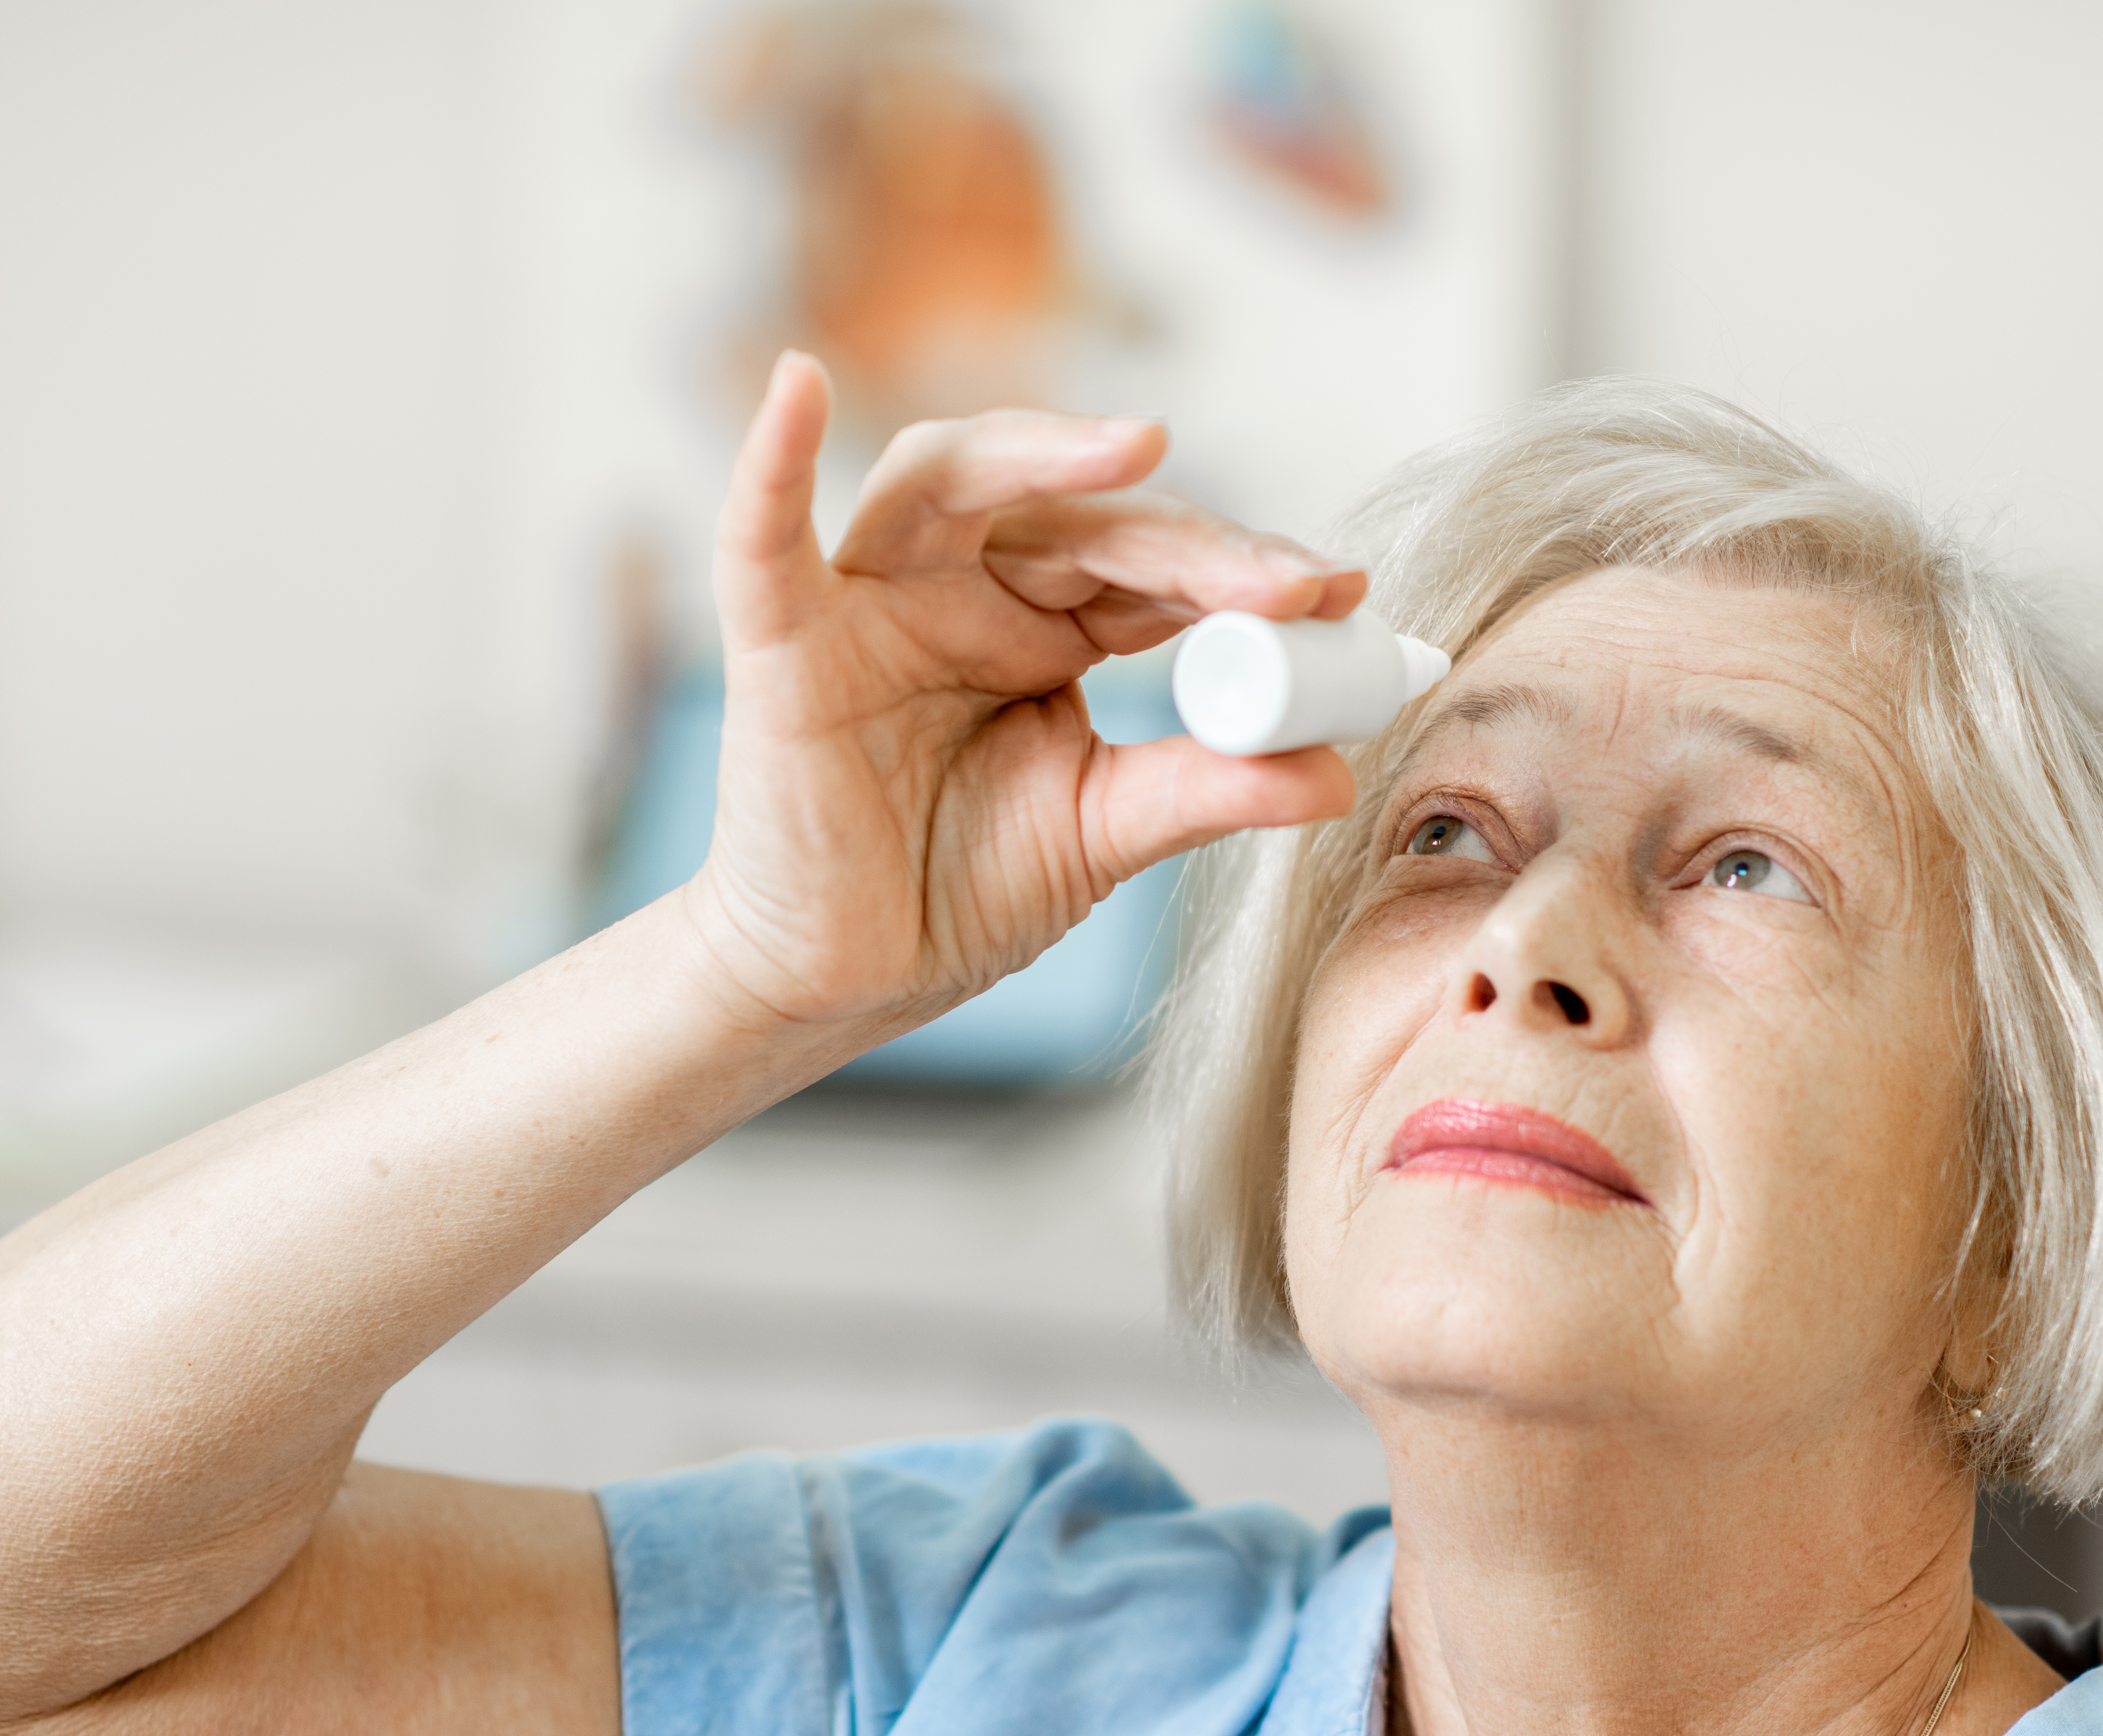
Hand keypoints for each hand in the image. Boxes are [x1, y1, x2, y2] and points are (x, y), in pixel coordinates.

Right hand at [680, 352, 1363, 1035]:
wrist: (846, 980)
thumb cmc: (959, 890)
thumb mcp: (1106, 834)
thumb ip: (1208, 792)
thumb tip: (1338, 776)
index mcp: (1048, 625)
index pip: (1154, 567)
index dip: (1244, 572)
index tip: (1340, 595)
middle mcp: (966, 589)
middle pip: (1077, 518)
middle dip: (1188, 541)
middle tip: (1283, 580)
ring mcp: (872, 604)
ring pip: (945, 481)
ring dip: (1035, 451)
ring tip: (1133, 444)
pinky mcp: (783, 645)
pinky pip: (762, 540)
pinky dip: (770, 462)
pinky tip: (796, 388)